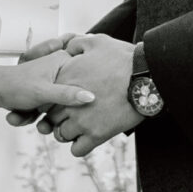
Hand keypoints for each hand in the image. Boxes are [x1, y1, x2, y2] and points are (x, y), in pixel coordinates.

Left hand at [0, 48, 94, 113]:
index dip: (78, 97)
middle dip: (51, 112)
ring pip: (57, 107)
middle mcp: (60, 70)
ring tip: (20, 114)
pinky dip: (31, 116)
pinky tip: (16, 115)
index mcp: (64, 62)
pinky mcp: (43, 95)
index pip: (84, 78)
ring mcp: (52, 83)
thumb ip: (67, 95)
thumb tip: (91, 97)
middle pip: (71, 97)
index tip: (61, 104)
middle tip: (36, 113)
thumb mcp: (44, 92)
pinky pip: (46, 111)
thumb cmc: (15, 85)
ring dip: (37, 116)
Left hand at [38, 34, 144, 156]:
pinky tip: (88, 137)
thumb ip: (76, 44)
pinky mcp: (97, 134)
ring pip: (61, 135)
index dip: (53, 100)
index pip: (46, 98)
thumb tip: (68, 48)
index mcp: (65, 80)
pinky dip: (80, 146)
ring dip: (68, 133)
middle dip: (59, 118)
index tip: (64, 100)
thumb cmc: (123, 58)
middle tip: (72, 115)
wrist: (146, 77)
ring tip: (80, 127)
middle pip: (51, 119)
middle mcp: (69, 102)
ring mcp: (82, 120)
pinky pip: (78, 150)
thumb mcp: (97, 41)